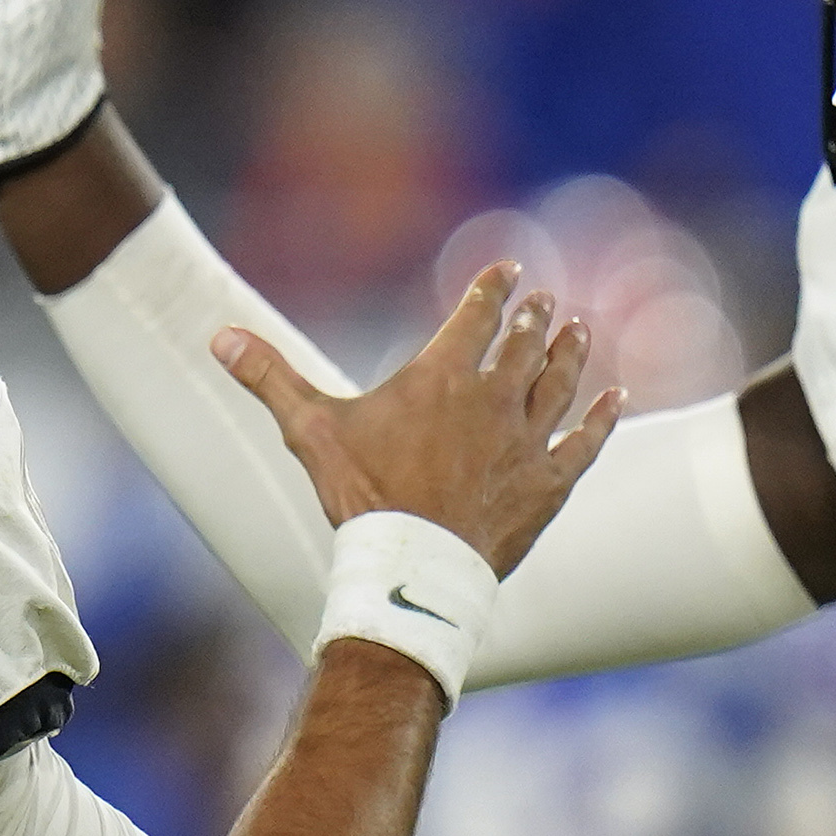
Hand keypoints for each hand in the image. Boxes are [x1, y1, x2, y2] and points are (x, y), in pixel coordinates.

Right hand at [214, 266, 621, 575]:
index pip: (476, 316)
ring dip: (570, 353)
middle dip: (533, 318)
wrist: (411, 566)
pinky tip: (616, 398)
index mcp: (441, 376)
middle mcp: (492, 398)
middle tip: (544, 302)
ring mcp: (525, 440)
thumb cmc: (360, 496)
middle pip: (522, 345)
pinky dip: (602, 419)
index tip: (509, 270)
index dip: (493, 289)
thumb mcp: (310, 430)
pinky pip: (584, 442)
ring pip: (559, 384)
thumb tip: (219, 335)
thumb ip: (270, 377)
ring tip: (579, 330)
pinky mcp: (548, 483)